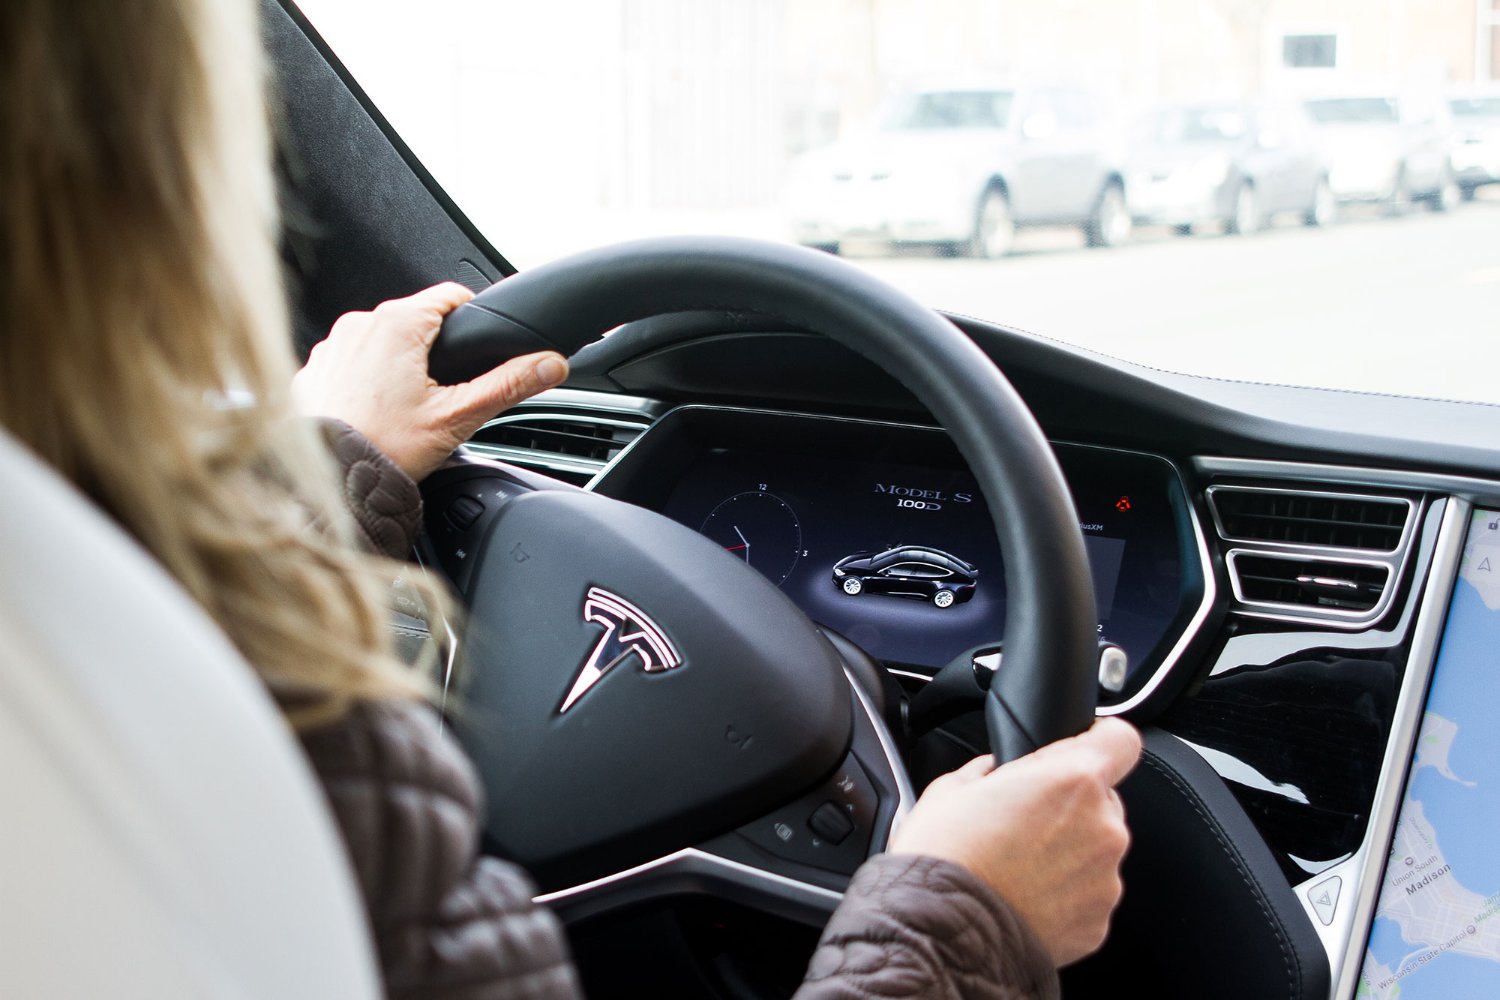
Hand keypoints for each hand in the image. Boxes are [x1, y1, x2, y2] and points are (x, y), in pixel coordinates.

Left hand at [293, 282, 568, 479]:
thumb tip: (551, 363)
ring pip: (381, 342)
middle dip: (433, 351)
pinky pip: (349, 363)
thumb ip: (509, 384)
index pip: (450, 295)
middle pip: (415, 321)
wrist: (329, 483)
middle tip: (442, 395)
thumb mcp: (459, 416)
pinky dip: (364, 381)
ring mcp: (330, 347)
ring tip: (405, 409)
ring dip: (397, 365)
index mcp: (397, 323)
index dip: (472, 320)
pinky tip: (373, 414)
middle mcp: (358, 324)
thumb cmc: (385, 449)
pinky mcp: (312, 371)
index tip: (476, 348)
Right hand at [888, 717, 1140, 966]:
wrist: (942, 933)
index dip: (1098, 740)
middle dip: (1069, 805)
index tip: (1080, 750)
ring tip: (1018, 867)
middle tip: (1022, 822)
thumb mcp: (955, 786)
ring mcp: (1106, 878)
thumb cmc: (945, 858)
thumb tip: (1001, 771)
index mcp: (1072, 779)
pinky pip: (1089, 893)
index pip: (1120, 739)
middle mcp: (1102, 826)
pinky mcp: (1099, 921)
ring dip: (1068, 851)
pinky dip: (1065, 892)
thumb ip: (996, 769)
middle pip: (1103, 798)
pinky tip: (1025, 896)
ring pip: (1097, 848)